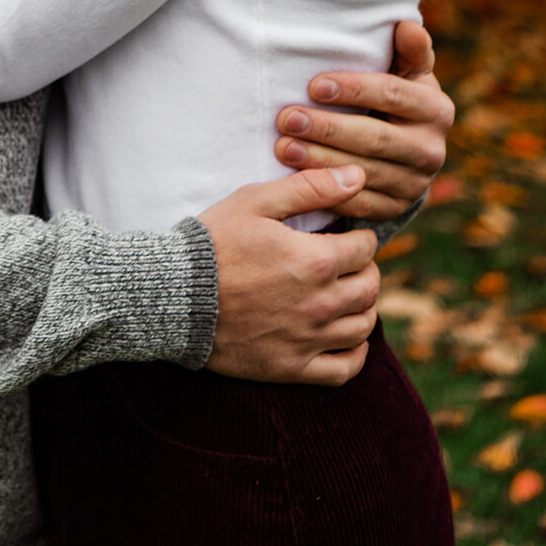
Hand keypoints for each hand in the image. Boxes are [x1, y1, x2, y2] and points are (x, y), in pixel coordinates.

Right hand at [199, 165, 379, 383]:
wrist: (175, 295)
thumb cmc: (214, 242)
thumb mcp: (257, 201)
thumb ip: (311, 187)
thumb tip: (357, 176)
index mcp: (316, 260)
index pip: (366, 248)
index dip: (360, 237)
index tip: (347, 234)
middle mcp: (320, 303)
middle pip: (370, 288)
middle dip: (365, 269)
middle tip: (347, 262)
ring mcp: (308, 339)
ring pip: (363, 327)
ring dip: (362, 307)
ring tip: (345, 294)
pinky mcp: (292, 368)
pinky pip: (345, 369)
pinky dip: (355, 354)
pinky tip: (346, 337)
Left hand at [272, 20, 453, 222]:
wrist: (407, 146)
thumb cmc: (395, 94)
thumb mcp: (407, 69)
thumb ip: (409, 49)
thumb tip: (405, 26)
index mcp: (436, 108)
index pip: (392, 94)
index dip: (353, 89)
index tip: (313, 85)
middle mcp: (432, 149)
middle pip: (375, 138)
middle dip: (328, 129)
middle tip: (288, 119)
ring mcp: (416, 182)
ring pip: (364, 173)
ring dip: (320, 161)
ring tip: (284, 147)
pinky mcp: (397, 207)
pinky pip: (361, 205)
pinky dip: (329, 193)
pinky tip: (300, 180)